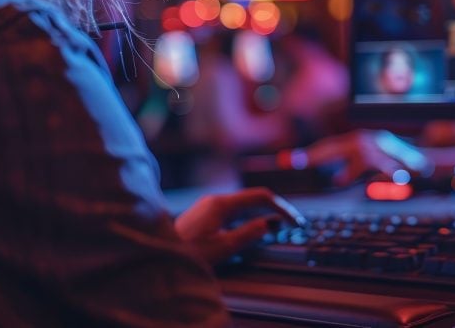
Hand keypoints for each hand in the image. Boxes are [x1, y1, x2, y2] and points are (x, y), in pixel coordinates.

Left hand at [174, 187, 304, 263]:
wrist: (160, 257)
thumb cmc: (189, 253)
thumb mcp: (225, 246)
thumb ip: (250, 233)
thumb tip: (271, 223)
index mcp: (222, 203)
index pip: (261, 196)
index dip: (281, 207)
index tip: (294, 221)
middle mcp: (215, 200)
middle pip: (253, 199)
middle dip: (274, 209)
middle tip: (291, 223)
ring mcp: (208, 206)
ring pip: (243, 206)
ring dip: (261, 214)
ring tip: (277, 227)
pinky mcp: (204, 215)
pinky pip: (233, 212)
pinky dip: (248, 218)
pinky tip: (253, 228)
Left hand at [300, 130, 427, 186]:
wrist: (432, 160)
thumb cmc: (402, 165)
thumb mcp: (375, 166)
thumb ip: (355, 169)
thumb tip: (337, 178)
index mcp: (361, 142)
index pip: (329, 147)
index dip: (308, 154)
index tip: (284, 160)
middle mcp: (369, 140)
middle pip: (336, 147)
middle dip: (313, 155)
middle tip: (292, 162)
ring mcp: (385, 148)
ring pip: (361, 156)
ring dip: (351, 170)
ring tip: (340, 180)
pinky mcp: (401, 159)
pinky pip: (388, 168)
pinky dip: (385, 174)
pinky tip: (387, 179)